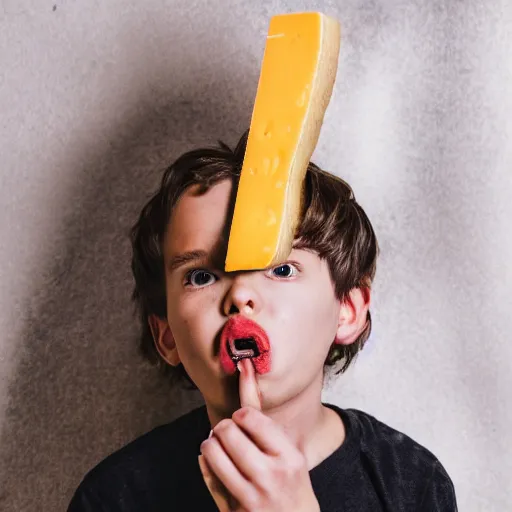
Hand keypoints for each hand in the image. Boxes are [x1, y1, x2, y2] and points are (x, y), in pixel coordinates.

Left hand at [198, 359, 319, 511]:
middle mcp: (270, 477)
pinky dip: (205, 463)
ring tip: (218, 445)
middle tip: (227, 432)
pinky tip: (215, 463)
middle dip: (222, 428)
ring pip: (211, 451)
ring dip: (210, 444)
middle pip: (226, 431)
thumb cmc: (291, 481)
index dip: (239, 415)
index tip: (242, 421)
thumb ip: (260, 412)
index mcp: (288, 456)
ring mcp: (250, 498)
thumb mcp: (287, 449)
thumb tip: (243, 365)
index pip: (248, 416)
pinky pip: (206, 475)